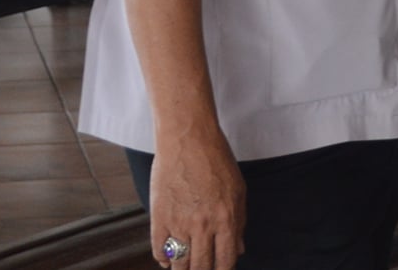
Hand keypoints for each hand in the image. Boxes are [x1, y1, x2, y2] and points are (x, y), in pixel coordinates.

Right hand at [147, 130, 244, 269]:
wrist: (188, 141)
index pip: (226, 260)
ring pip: (180, 264)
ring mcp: (179, 224)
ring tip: (187, 265)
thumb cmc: (216, 161)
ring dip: (183, 268)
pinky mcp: (159, 219)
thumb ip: (239, 222)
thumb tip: (239, 248)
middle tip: (203, 268)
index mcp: (227, 218)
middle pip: (202, 266)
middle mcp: (203, 225)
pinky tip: (169, 258)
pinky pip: (159, 252)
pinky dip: (164, 260)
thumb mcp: (238, 190)